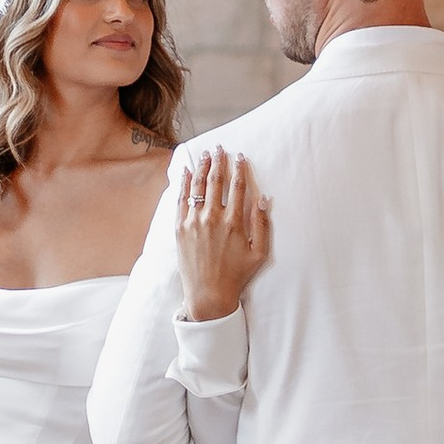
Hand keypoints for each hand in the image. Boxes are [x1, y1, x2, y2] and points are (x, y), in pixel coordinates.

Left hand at [175, 148, 268, 321]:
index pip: (238, 187)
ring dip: (202, 167)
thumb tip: (263, 198)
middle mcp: (212, 218)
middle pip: (216, 181)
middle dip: (218, 161)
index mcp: (234, 223)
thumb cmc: (236, 275)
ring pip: (198, 187)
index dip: (240, 169)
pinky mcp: (180, 228)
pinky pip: (181, 200)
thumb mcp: (259, 253)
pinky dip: (184, 183)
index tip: (240, 156)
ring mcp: (193, 222)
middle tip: (220, 148)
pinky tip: (187, 172)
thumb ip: (262, 224)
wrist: (207, 295)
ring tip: (206, 154)